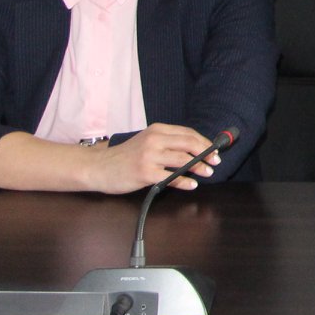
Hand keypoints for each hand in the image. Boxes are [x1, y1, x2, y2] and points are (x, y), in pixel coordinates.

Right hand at [96, 123, 222, 193]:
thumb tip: (194, 149)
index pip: (187, 133)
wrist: (98, 167)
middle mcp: (154, 140)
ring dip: (199, 166)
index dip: (204, 142)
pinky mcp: (145, 173)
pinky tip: (192, 184)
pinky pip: (170, 177)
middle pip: (189, 143)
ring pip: (182, 159)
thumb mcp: (146, 142)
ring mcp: (149, 156)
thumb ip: (166, 142)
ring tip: (208, 172)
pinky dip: (184, 181)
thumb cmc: (125, 156)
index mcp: (156, 130)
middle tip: (216, 161)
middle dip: (206, 152)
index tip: (214, 150)